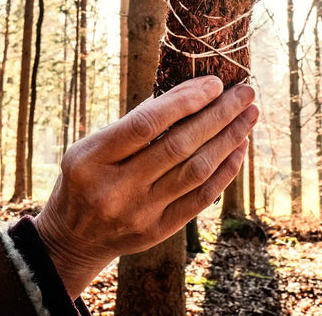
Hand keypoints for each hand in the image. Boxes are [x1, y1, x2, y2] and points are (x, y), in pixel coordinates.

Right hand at [34, 75, 257, 297]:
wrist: (72, 239)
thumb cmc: (88, 177)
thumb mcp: (92, 146)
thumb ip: (135, 124)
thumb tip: (191, 92)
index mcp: (92, 159)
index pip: (147, 124)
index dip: (185, 101)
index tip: (215, 83)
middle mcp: (114, 189)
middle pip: (178, 146)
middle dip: (219, 114)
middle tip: (246, 92)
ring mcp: (138, 214)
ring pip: (196, 171)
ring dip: (229, 139)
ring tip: (249, 115)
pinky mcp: (157, 232)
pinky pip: (201, 198)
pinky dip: (225, 170)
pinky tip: (240, 147)